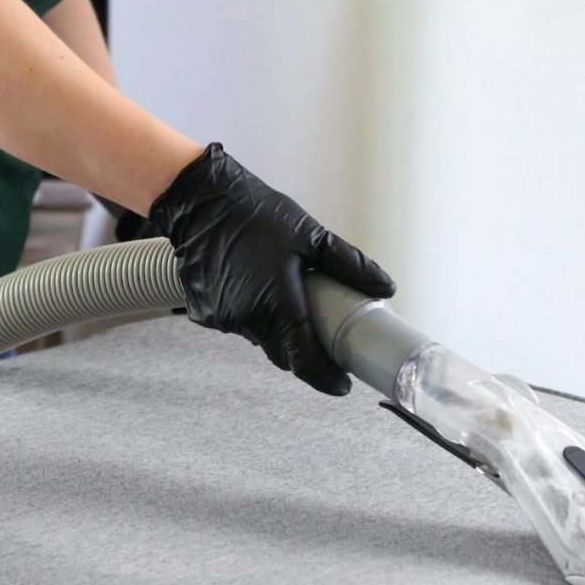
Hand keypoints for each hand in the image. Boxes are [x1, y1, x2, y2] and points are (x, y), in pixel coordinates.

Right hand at [147, 142, 396, 395]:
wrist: (200, 199)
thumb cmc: (255, 213)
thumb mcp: (310, 235)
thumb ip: (349, 265)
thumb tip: (385, 286)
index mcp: (277, 303)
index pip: (304, 360)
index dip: (325, 377)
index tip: (342, 385)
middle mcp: (246, 318)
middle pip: (283, 352)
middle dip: (304, 351)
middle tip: (324, 338)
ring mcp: (221, 317)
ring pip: (259, 337)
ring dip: (276, 327)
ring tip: (285, 295)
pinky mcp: (203, 310)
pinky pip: (235, 323)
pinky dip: (250, 313)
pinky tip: (253, 284)